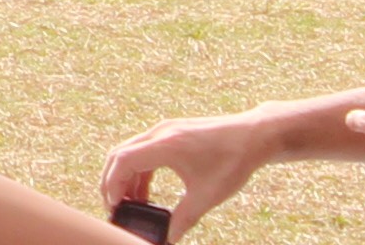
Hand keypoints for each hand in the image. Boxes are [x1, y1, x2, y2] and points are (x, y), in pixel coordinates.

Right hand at [95, 113, 276, 236]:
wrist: (253, 136)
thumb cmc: (233, 162)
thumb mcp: (208, 195)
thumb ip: (184, 217)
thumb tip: (169, 238)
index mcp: (166, 145)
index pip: (124, 161)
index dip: (113, 185)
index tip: (115, 208)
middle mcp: (159, 133)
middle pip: (118, 155)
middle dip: (112, 183)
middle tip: (115, 209)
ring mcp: (163, 130)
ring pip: (129, 152)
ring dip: (124, 177)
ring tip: (130, 205)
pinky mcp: (169, 133)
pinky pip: (142, 151)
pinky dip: (138, 171)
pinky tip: (145, 192)